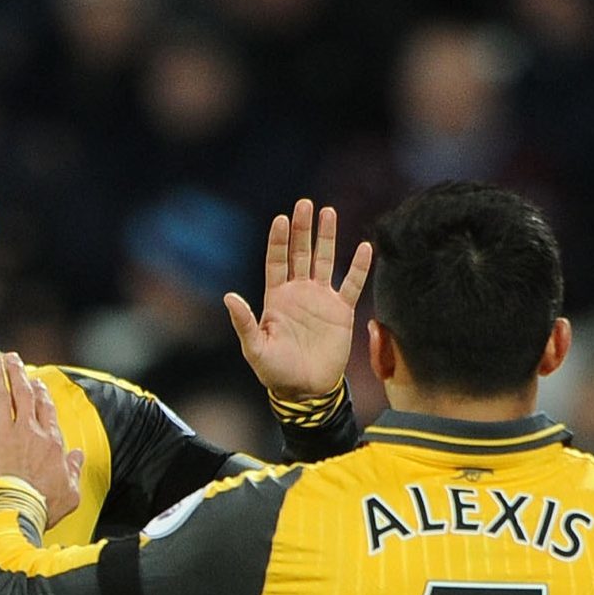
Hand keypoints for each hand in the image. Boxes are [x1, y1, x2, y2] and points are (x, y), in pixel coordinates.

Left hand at [0, 353, 86, 526]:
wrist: (18, 509)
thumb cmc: (45, 505)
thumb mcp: (71, 490)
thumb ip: (74, 469)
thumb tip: (78, 455)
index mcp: (50, 440)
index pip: (46, 408)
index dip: (41, 393)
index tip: (37, 383)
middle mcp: (28, 430)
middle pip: (23, 394)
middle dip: (18, 373)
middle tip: (12, 358)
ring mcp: (4, 433)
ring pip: (0, 397)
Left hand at [224, 198, 372, 401]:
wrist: (305, 390)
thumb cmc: (275, 372)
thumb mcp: (255, 349)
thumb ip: (244, 323)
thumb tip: (228, 297)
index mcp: (276, 297)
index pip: (276, 261)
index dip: (278, 240)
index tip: (281, 219)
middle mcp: (298, 293)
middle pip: (300, 253)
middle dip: (302, 229)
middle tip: (305, 204)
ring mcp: (321, 300)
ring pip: (324, 261)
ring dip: (327, 238)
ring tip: (329, 212)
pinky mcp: (341, 312)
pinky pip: (352, 285)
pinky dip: (359, 268)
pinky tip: (365, 248)